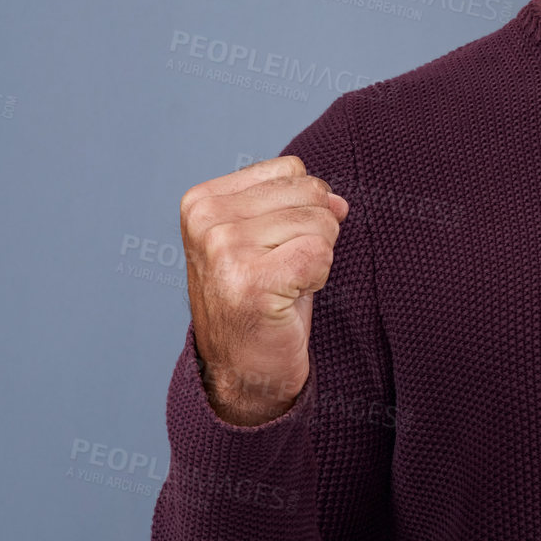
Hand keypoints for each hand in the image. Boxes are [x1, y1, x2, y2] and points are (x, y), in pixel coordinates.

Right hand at [179, 155, 349, 424]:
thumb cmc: (260, 299)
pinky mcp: (251, 281)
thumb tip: (338, 201)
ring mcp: (224, 250)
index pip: (292, 169)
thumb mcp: (268, 237)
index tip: (271, 248)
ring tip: (282, 285)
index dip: (300, 210)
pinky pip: (321, 254)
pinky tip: (287, 299)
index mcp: (202, 201)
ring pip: (320, 223)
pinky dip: (316, 278)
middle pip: (310, 193)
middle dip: (313, 234)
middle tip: (282, 271)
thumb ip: (298, 203)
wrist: (243, 370)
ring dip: (315, 259)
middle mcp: (207, 221)